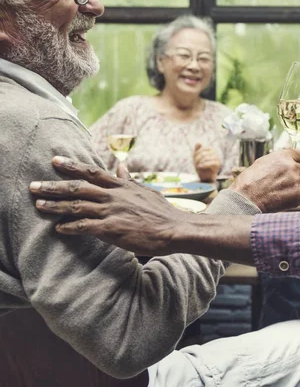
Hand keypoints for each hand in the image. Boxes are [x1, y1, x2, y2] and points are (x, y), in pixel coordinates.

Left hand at [29, 157, 184, 255]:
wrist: (174, 229)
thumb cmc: (162, 212)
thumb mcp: (145, 191)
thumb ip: (129, 180)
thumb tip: (120, 166)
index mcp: (122, 186)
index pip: (92, 172)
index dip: (72, 166)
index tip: (55, 160)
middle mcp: (114, 196)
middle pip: (78, 187)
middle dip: (53, 186)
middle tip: (34, 186)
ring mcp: (112, 212)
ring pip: (77, 205)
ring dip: (55, 205)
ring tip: (39, 205)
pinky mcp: (111, 229)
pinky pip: (84, 227)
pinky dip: (69, 227)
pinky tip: (58, 228)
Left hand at [193, 143, 220, 181]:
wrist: (205, 176)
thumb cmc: (201, 166)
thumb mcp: (196, 157)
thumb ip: (197, 150)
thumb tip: (199, 142)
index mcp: (210, 150)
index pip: (202, 149)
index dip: (197, 153)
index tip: (194, 158)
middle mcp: (214, 153)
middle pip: (204, 153)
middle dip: (198, 158)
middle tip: (195, 163)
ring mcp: (217, 158)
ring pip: (206, 157)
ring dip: (200, 162)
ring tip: (198, 166)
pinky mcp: (218, 164)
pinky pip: (211, 162)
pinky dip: (204, 165)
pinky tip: (200, 166)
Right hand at [230, 149, 299, 212]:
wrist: (246, 199)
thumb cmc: (249, 182)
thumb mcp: (262, 163)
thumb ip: (278, 161)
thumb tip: (285, 162)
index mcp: (284, 156)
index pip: (299, 155)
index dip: (294, 162)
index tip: (291, 169)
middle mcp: (292, 166)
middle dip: (294, 177)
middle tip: (280, 185)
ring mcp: (297, 180)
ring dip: (293, 189)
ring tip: (277, 193)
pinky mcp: (299, 194)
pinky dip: (295, 200)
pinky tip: (282, 200)